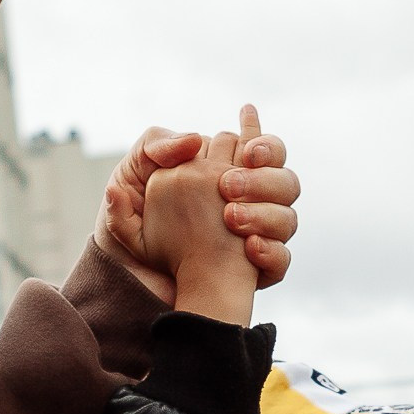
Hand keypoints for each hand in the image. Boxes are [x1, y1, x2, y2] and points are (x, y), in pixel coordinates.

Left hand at [96, 103, 298, 295]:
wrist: (126, 273)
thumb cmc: (131, 218)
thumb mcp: (133, 174)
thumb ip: (157, 145)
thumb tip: (195, 140)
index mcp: (225, 173)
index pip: (263, 151)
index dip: (262, 148)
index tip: (247, 154)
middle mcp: (249, 204)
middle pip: (286, 183)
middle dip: (266, 181)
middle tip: (229, 188)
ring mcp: (254, 238)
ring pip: (286, 219)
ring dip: (265, 215)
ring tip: (230, 219)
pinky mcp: (252, 273)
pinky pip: (280, 262)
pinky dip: (270, 254)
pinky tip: (249, 248)